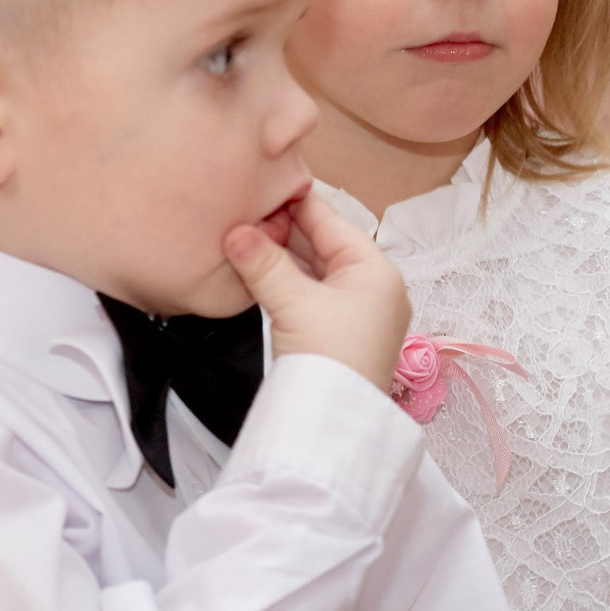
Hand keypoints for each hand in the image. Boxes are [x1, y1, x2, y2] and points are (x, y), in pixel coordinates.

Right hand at [223, 190, 410, 391]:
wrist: (334, 426)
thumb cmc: (329, 358)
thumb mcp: (293, 302)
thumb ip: (263, 263)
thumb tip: (234, 232)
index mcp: (375, 270)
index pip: (332, 222)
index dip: (296, 203)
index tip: (265, 184)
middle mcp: (372, 287)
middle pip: (324, 245)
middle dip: (285, 230)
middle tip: (246, 211)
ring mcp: (357, 312)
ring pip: (315, 270)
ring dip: (282, 257)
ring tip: (245, 237)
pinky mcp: (339, 334)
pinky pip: (311, 294)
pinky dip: (287, 281)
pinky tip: (259, 270)